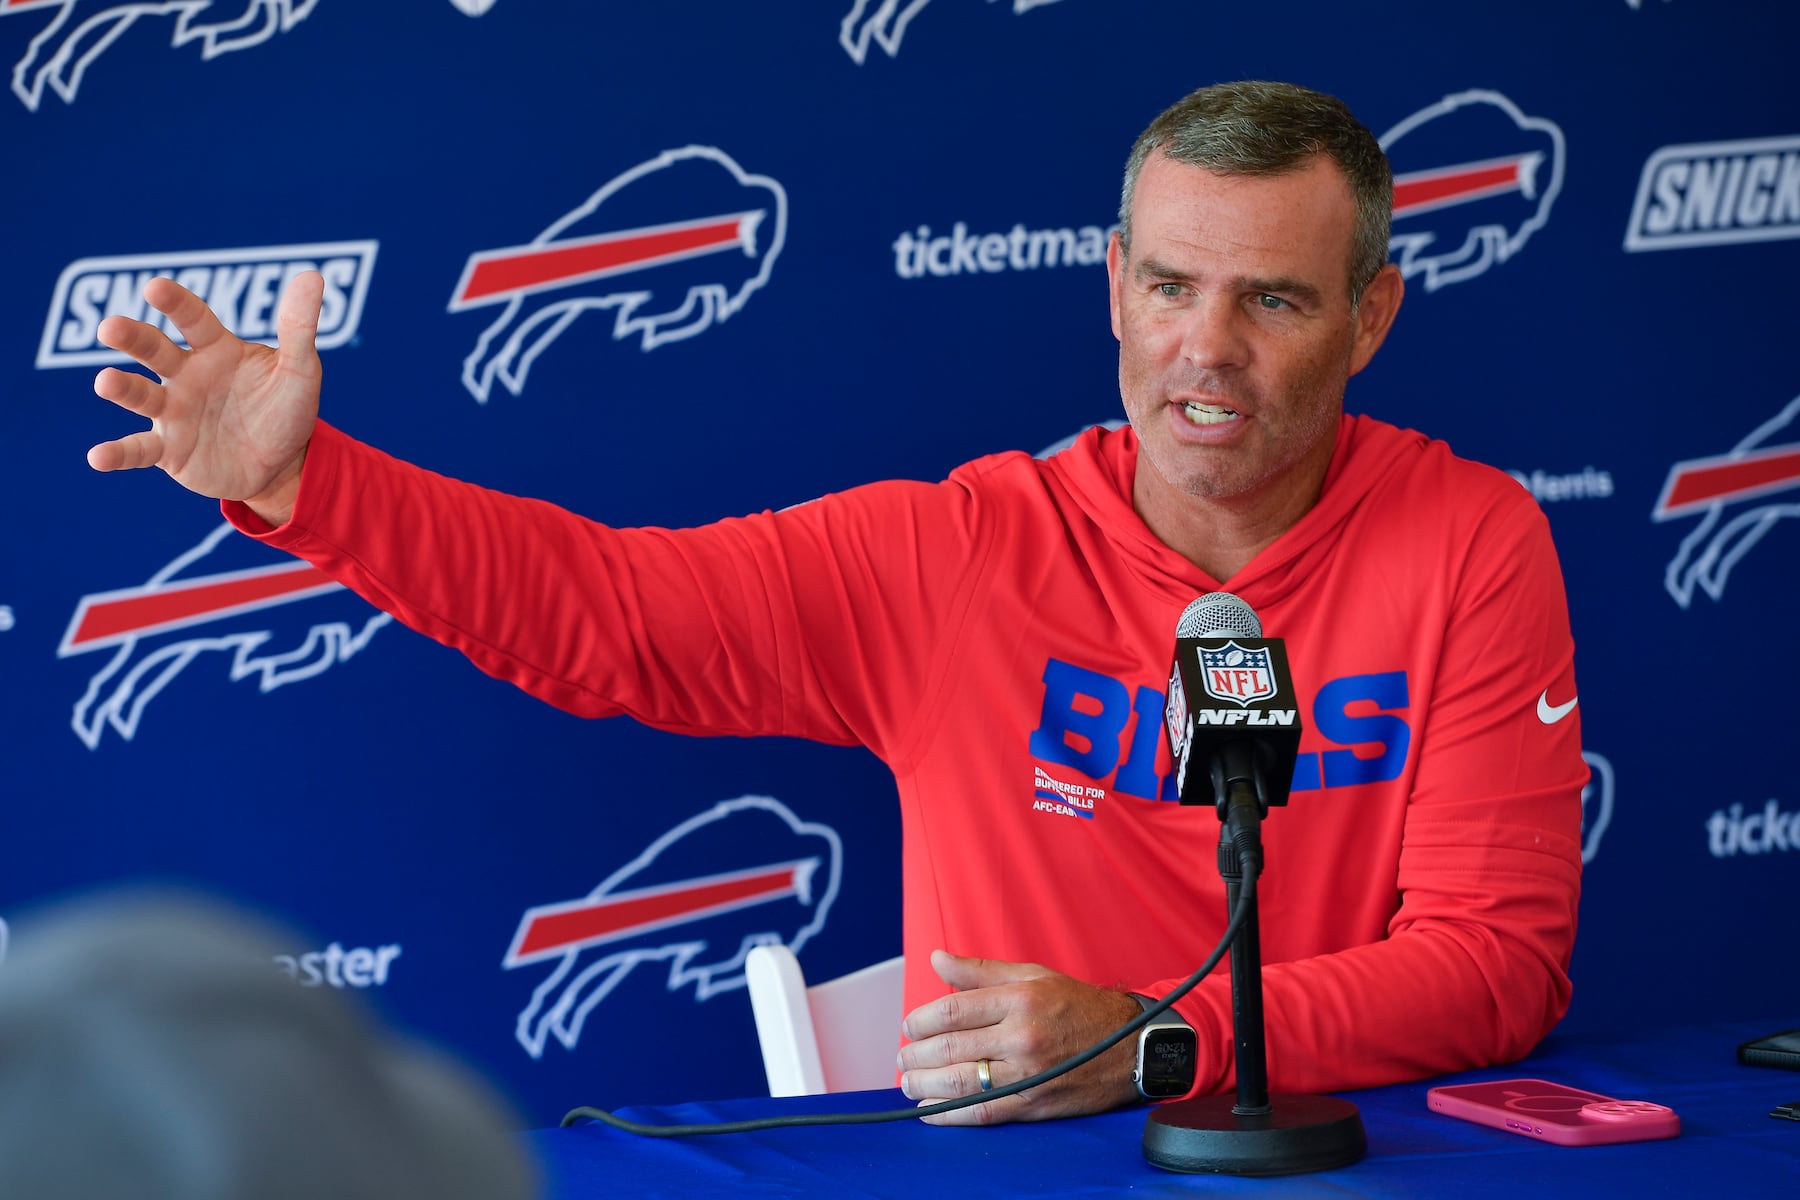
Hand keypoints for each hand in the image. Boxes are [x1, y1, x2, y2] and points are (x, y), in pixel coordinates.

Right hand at [88, 272, 324, 524]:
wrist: (283, 465)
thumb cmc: (284, 410)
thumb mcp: (300, 371)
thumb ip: (299, 327)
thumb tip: (311, 275)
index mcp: (216, 350)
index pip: (193, 319)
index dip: (175, 303)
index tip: (155, 287)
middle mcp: (186, 376)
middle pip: (154, 350)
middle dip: (132, 338)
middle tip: (109, 327)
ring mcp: (173, 413)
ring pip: (141, 396)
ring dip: (122, 388)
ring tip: (105, 381)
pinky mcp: (169, 451)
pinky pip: (138, 451)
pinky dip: (118, 454)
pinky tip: (98, 457)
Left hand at [896, 949, 1142, 1125]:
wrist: (1131, 1045)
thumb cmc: (1079, 1006)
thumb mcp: (1033, 975)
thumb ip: (981, 971)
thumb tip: (937, 958)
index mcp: (1019, 999)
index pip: (951, 1010)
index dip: (920, 1020)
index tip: (909, 1025)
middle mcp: (1021, 1036)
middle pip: (948, 1048)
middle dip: (914, 1055)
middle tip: (902, 1057)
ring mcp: (1027, 1073)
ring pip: (959, 1082)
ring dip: (923, 1085)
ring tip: (908, 1083)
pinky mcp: (1033, 1104)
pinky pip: (982, 1112)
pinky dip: (949, 1114)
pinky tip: (930, 1109)